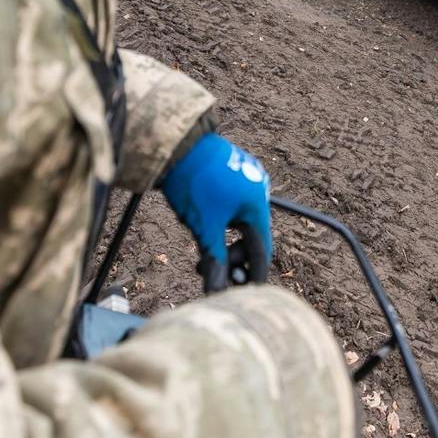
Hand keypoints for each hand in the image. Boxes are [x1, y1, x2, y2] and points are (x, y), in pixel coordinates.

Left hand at [159, 132, 272, 291]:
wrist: (176, 144)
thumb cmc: (192, 183)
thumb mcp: (204, 227)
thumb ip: (215, 260)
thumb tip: (216, 291)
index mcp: (258, 204)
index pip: (262, 249)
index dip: (253, 274)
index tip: (248, 294)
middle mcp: (258, 190)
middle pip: (250, 235)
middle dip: (231, 256)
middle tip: (206, 268)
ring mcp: (246, 178)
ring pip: (239, 221)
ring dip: (223, 239)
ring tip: (202, 246)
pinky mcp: (233, 171)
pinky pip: (233, 205)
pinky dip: (222, 221)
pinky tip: (204, 224)